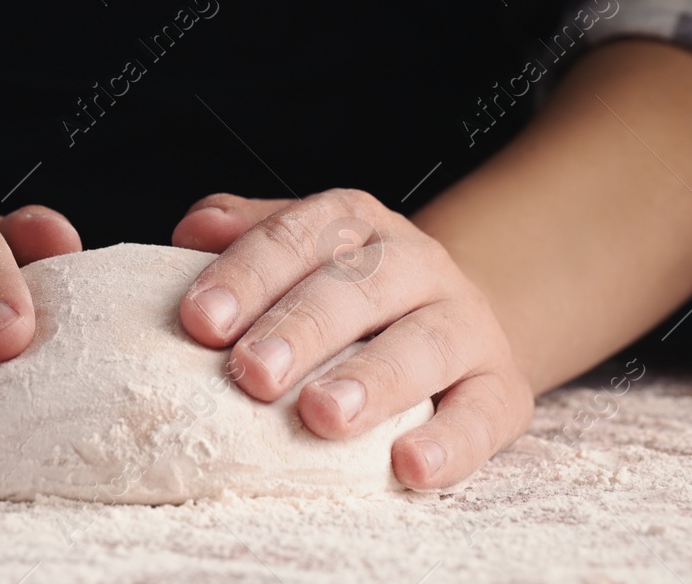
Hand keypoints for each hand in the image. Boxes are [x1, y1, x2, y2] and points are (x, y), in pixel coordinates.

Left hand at [173, 189, 533, 487]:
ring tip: (323, 414)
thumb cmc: (353, 297)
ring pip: (424, 343)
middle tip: (252, 373)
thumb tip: (190, 232)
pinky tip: (410, 466)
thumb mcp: (302, 255)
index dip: (247, 275)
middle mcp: (414, 262)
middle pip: (358, 285)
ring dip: (373, 380)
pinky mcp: (502, 388)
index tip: (199, 320)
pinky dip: (451, 442)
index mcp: (354, 225)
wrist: (454, 324)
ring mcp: (465, 323)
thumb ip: (247, 238)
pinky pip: (483, 412)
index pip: (297, 236)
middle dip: (301, 328)